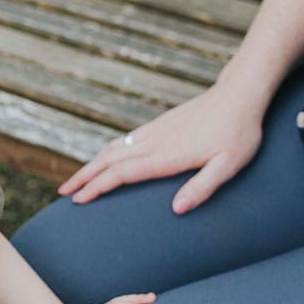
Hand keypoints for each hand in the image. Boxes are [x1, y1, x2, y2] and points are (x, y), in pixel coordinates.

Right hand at [58, 85, 263, 213]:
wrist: (240, 94)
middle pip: (108, 161)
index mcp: (166, 155)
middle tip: (63, 194)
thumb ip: (203, 187)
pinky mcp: (158, 126)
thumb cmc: (240, 132)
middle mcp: (153, 142)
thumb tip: (177, 210)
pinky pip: (124, 142)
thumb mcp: (229, 164)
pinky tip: (104, 159)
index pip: (122, 174)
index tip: (79, 200)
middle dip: (83, 178)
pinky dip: (106, 154)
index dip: (98, 187)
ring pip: (113, 149)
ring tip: (77, 180)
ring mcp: (154, 132)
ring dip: (91, 165)